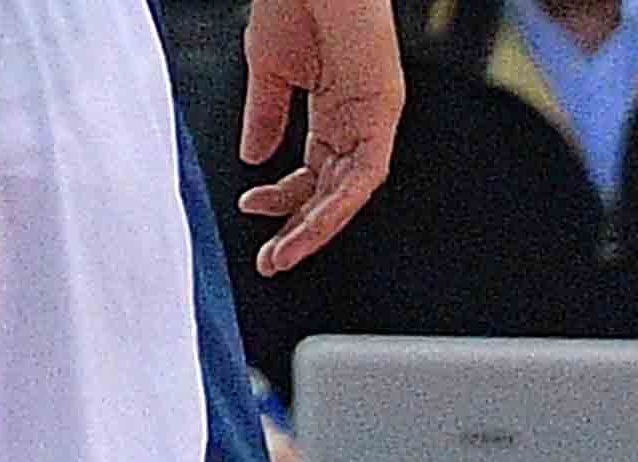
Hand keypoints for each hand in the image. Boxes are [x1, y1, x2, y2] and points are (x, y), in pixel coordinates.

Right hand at [235, 0, 403, 276]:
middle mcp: (357, 121)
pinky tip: (311, 220)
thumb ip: (265, 118)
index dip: (285, 198)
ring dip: (317, 227)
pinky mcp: (383, 113)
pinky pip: (366, 172)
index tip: (253, 208)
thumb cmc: (295, 3)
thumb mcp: (271, 71)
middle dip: (301, 228)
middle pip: (334, 191)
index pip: (313, 173)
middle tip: (273, 259)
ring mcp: (373, 119)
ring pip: (351, 193)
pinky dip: (340, 201)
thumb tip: (254, 161)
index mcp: (333, 111)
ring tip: (285, 253)